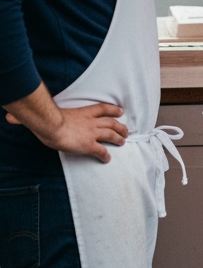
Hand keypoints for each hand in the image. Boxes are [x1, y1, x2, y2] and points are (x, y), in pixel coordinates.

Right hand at [6, 103, 127, 163]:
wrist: (52, 126)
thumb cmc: (47, 119)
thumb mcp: (44, 114)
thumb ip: (31, 116)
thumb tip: (7, 117)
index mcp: (84, 112)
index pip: (103, 108)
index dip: (113, 109)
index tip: (120, 111)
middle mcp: (92, 122)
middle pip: (112, 122)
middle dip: (120, 126)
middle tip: (126, 130)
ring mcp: (92, 133)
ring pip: (111, 134)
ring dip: (119, 138)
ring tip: (123, 141)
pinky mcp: (89, 145)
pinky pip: (101, 151)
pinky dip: (106, 155)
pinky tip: (107, 159)